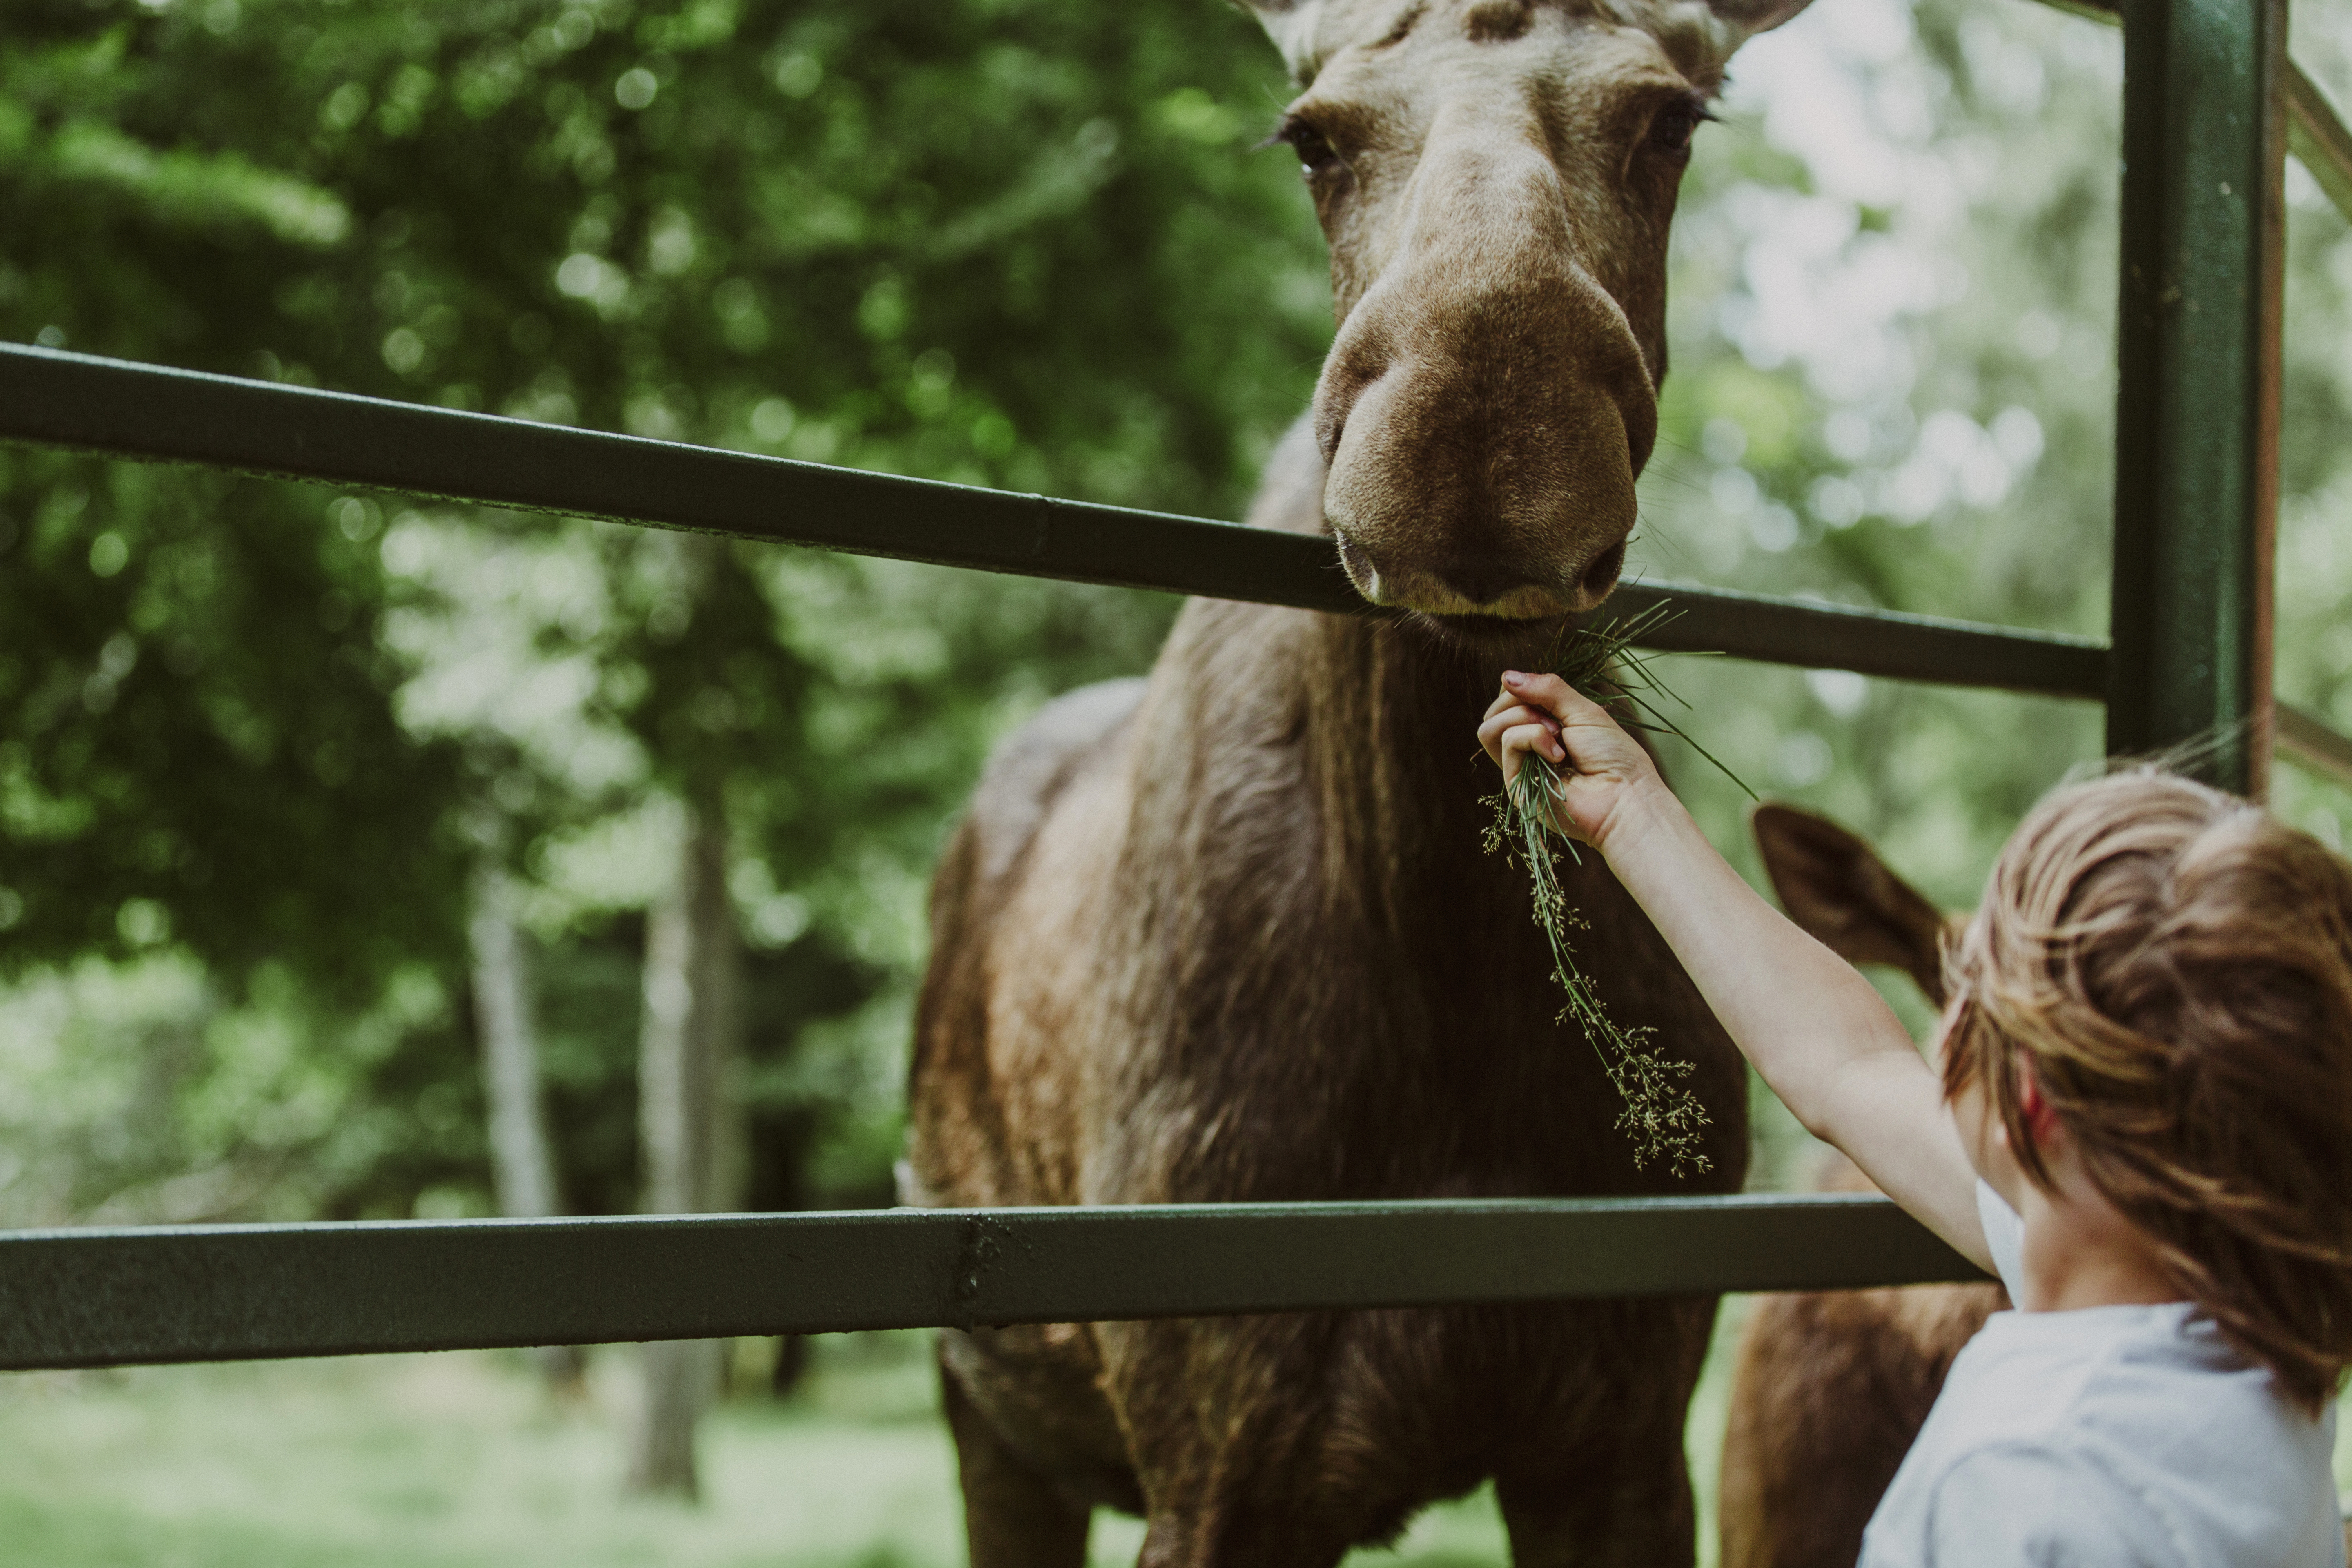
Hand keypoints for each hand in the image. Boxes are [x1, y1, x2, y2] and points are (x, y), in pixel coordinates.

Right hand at [1476, 672, 1664, 851]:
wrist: (1624, 795)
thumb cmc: (1613, 756)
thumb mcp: (1583, 710)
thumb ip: (1547, 689)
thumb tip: (1506, 676)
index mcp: (1542, 728)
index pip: (1508, 699)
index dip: (1520, 689)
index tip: (1548, 696)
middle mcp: (1527, 748)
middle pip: (1494, 712)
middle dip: (1521, 701)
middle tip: (1557, 720)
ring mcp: (1520, 767)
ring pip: (1490, 728)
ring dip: (1525, 718)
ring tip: (1557, 735)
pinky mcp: (1516, 785)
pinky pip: (1508, 742)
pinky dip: (1534, 738)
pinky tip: (1559, 756)